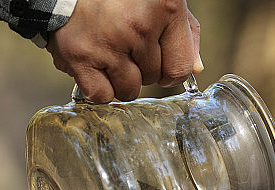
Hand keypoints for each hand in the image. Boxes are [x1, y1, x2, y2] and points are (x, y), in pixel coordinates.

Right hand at [46, 0, 201, 102]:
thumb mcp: (160, 0)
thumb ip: (184, 34)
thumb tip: (195, 69)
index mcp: (165, 8)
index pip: (181, 68)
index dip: (173, 71)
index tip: (162, 63)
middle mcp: (138, 26)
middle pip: (154, 79)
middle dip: (143, 68)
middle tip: (125, 44)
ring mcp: (108, 42)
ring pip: (129, 90)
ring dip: (122, 79)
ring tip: (110, 52)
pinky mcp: (79, 55)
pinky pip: (101, 95)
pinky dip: (99, 87)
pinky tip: (95, 66)